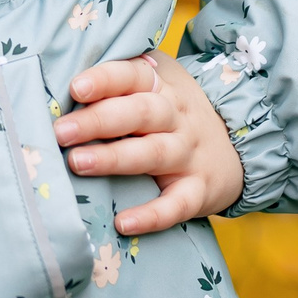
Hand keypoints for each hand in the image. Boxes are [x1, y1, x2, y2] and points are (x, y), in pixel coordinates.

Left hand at [57, 51, 243, 234]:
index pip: (132, 75)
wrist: (237, 146)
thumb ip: (118, 82)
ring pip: (151, 153)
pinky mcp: (198, 191)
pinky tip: (123, 222)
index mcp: (161, 86)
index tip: (75, 88)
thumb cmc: (173, 113)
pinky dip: (151, 215)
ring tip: (77, 163)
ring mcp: (188, 154)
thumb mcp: (157, 84)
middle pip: (138, 113)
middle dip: (97, 121)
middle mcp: (176, 117)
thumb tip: (60, 84)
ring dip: (114, 159)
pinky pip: (176, 205)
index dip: (104, 80)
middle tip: (60, 132)